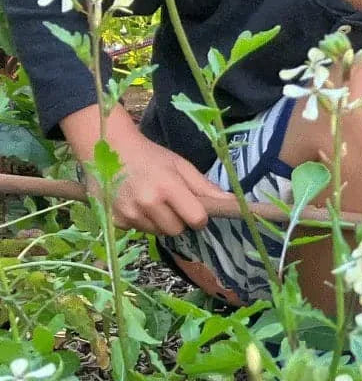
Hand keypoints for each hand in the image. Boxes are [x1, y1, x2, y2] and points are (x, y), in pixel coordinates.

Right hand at [62, 103, 235, 234]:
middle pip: (177, 230)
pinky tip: (136, 204)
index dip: (199, 217)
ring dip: (160, 222)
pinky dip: (141, 222)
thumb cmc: (150, 156)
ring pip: (158, 233)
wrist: (109, 148)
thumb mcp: (180, 165)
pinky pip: (139, 230)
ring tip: (152, 201)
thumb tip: (232, 202)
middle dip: (179, 220)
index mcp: (168, 186)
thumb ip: (204, 186)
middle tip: (171, 203)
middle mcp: (148, 202)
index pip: (196, 219)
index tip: (195, 208)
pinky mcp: (115, 220)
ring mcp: (129, 213)